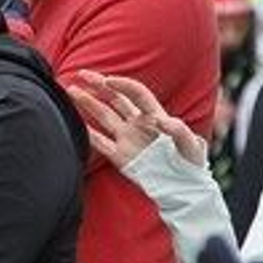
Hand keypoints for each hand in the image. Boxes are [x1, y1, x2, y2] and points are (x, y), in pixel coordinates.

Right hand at [67, 70, 205, 167]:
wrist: (182, 188)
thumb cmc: (191, 163)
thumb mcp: (192, 146)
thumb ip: (179, 131)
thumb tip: (161, 120)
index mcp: (155, 116)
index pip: (136, 93)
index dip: (122, 84)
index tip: (107, 81)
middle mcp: (138, 124)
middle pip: (115, 99)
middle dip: (98, 85)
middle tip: (80, 74)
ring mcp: (127, 140)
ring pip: (104, 117)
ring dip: (88, 104)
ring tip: (71, 91)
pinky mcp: (120, 157)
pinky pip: (101, 144)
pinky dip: (89, 134)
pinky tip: (76, 124)